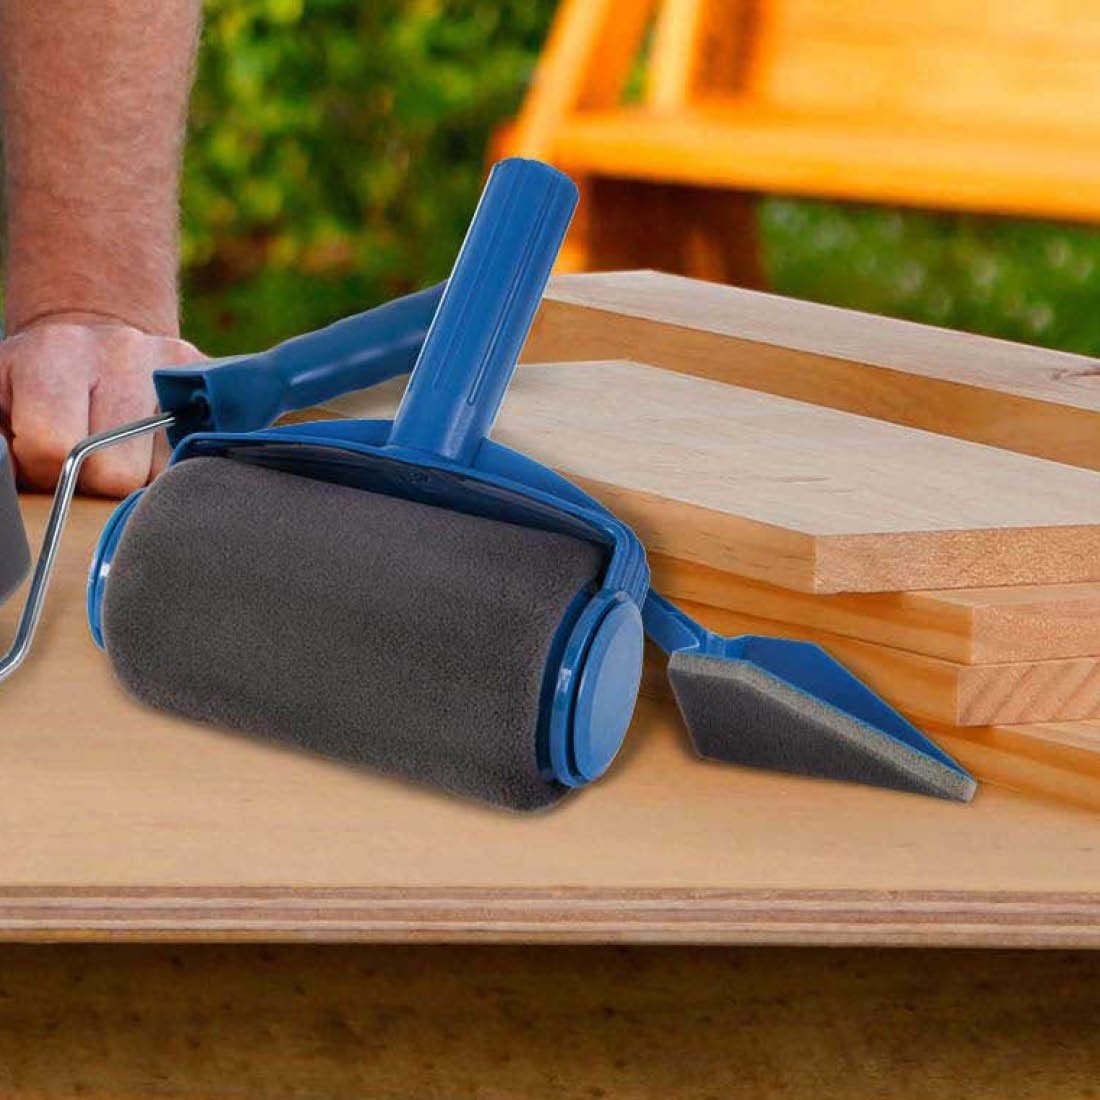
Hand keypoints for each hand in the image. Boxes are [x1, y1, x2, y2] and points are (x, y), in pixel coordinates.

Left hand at [0, 317, 203, 496]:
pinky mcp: (209, 376)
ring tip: (124, 447)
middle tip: (89, 456)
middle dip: (100, 479)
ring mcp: (173, 363)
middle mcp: (121, 350)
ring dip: (143, 473)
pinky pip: (204, 451)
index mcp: (53, 353)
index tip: (46, 458)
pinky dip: (180, 460)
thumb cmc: (37, 386)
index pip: (57, 450)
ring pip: (166, 473)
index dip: (48, 471)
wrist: (96, 337)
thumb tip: (12, 483)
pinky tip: (160, 445)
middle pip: (119, 471)